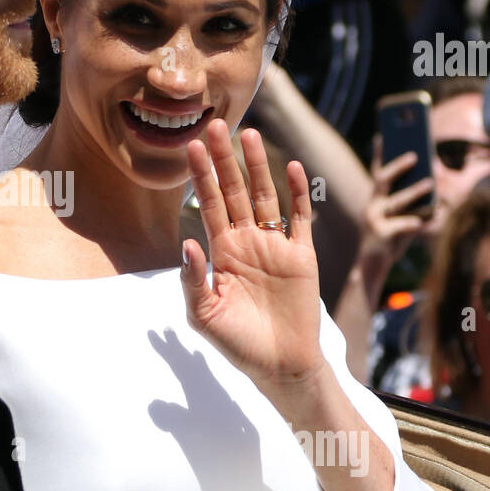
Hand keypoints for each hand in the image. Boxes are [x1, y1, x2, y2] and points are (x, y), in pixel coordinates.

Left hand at [180, 121, 324, 397]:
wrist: (280, 366)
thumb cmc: (238, 344)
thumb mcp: (203, 315)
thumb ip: (192, 280)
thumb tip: (186, 243)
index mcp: (222, 252)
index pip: (208, 204)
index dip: (200, 175)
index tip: (190, 146)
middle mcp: (247, 241)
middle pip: (233, 191)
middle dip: (223, 159)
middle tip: (213, 124)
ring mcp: (276, 246)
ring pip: (264, 196)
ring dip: (256, 166)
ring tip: (247, 135)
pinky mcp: (302, 256)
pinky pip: (300, 218)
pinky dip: (297, 193)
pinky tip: (290, 167)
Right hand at [359, 136, 434, 270]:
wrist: (371, 268)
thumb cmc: (389, 241)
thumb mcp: (400, 219)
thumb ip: (412, 203)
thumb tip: (431, 184)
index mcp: (375, 200)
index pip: (377, 172)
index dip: (380, 154)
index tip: (383, 135)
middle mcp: (371, 206)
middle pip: (382, 180)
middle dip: (398, 166)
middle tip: (415, 155)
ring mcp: (373, 220)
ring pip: (396, 201)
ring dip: (415, 191)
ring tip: (430, 182)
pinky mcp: (380, 235)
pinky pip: (404, 224)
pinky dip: (418, 221)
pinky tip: (432, 217)